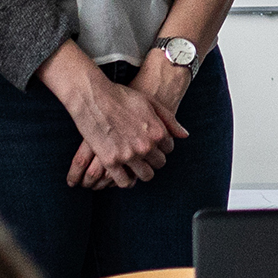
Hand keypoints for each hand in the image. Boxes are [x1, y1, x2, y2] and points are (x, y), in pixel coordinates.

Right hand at [41, 46, 189, 189]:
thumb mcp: (150, 102)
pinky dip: (126, 180)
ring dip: (142, 171)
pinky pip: (124, 182)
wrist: (92, 96)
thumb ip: (169, 120)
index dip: (161, 146)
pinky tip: (123, 172)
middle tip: (144, 155)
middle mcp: (146, 146)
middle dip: (153, 159)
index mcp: (158, 132)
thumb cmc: (121, 96)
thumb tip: (184, 135)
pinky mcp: (110, 161)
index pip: (169, 149)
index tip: (152, 144)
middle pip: (159, 163)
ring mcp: (128, 155)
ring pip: (145, 175)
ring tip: (135, 165)